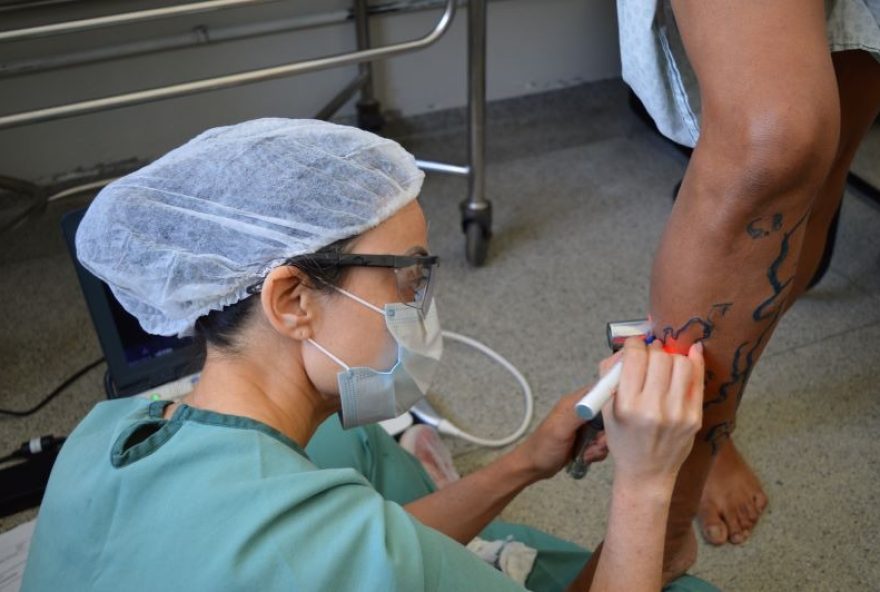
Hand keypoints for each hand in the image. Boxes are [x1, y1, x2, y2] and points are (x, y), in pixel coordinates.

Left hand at [515, 354, 621, 479]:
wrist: (534, 467)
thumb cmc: (542, 447)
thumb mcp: (560, 429)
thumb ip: (578, 413)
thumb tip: (597, 398)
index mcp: (574, 403)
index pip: (600, 390)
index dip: (612, 399)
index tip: (617, 416)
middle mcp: (581, 411)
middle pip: (608, 414)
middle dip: (608, 431)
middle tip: (597, 443)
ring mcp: (584, 426)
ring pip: (607, 431)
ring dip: (601, 445)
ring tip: (588, 452)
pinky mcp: (586, 439)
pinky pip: (602, 443)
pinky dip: (597, 452)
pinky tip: (586, 457)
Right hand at [603, 337, 703, 488]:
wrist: (646, 473)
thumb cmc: (623, 439)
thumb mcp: (606, 409)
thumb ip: (611, 374)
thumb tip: (631, 347)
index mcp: (627, 406)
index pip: (635, 357)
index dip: (635, 345)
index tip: (635, 346)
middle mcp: (653, 409)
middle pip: (660, 358)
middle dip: (654, 350)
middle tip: (650, 355)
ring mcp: (677, 414)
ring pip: (681, 364)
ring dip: (672, 357)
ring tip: (666, 363)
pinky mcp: (694, 418)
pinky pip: (697, 380)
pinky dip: (694, 362)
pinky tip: (691, 353)